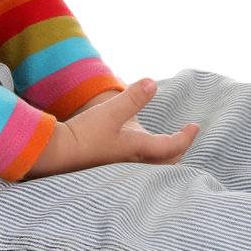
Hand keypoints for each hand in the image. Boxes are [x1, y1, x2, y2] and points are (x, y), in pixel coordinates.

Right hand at [25, 79, 199, 178]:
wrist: (56, 154)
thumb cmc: (84, 134)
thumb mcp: (109, 112)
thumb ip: (132, 98)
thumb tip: (152, 83)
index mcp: (138, 150)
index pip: (172, 147)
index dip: (186, 137)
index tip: (194, 126)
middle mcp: (132, 163)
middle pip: (166, 163)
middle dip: (179, 151)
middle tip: (185, 137)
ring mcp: (120, 168)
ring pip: (152, 167)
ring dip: (164, 157)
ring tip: (167, 145)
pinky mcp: (108, 167)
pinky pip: (138, 167)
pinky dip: (148, 161)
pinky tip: (138, 152)